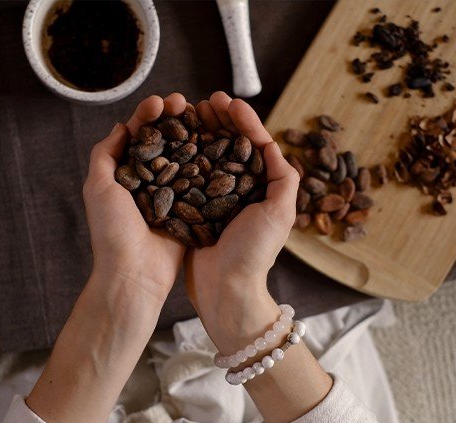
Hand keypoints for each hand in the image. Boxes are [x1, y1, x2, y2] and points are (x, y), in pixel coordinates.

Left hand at [83, 93, 187, 307]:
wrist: (134, 273)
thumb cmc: (111, 232)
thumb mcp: (97, 187)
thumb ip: (105, 154)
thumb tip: (120, 126)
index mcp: (126, 174)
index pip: (138, 135)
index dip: (149, 115)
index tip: (161, 101)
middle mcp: (149, 181)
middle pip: (164, 140)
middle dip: (174, 118)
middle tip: (185, 101)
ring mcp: (171, 194)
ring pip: (184, 155)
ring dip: (192, 133)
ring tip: (202, 114)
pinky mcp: (190, 208)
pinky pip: (200, 180)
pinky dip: (208, 160)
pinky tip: (217, 142)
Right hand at [184, 92, 299, 352]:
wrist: (225, 289)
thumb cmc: (255, 253)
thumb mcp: (280, 212)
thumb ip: (283, 178)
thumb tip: (272, 145)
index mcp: (262, 186)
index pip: (254, 144)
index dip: (243, 120)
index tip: (228, 102)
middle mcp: (239, 189)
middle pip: (229, 144)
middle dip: (218, 120)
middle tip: (204, 101)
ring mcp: (214, 198)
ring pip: (207, 155)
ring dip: (199, 131)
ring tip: (187, 113)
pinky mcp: (193, 208)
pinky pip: (187, 175)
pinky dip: (181, 155)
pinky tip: (172, 140)